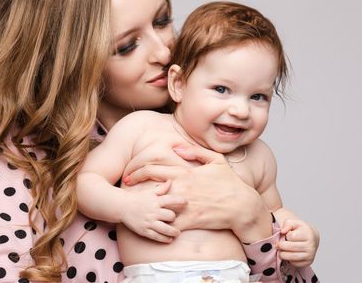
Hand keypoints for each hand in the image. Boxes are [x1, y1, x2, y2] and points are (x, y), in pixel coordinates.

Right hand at [121, 180, 185, 242]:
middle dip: (174, 218)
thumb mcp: (149, 192)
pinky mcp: (144, 230)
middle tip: (175, 219)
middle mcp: (153, 211)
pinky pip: (158, 237)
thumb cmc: (137, 198)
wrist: (122, 206)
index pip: (172, 200)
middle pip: (171, 216)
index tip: (187, 202)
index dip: (181, 201)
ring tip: (177, 232)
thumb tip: (171, 181)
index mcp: (155, 200)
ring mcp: (149, 222)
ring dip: (174, 232)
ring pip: (166, 229)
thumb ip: (161, 188)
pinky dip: (165, 239)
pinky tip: (169, 239)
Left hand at [125, 144, 272, 242]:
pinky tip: (150, 222)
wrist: (242, 207)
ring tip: (133, 203)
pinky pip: (168, 222)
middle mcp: (182, 186)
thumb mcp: (216, 160)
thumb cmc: (230, 183)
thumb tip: (176, 146)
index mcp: (185, 171)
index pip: (153, 167)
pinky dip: (157, 222)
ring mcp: (184, 204)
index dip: (137, 168)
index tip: (130, 172)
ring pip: (155, 202)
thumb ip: (195, 151)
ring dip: (142, 202)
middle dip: (134, 181)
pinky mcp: (189, 220)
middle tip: (126, 184)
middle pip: (149, 182)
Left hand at [278, 219, 318, 266]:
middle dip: (281, 246)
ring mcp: (310, 255)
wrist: (311, 237)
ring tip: (280, 251)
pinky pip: (295, 264)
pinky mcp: (308, 262)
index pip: (291, 236)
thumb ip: (287, 224)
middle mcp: (311, 245)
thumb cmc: (300, 230)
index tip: (287, 235)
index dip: (286, 236)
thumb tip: (282, 231)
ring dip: (283, 254)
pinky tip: (288, 255)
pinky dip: (289, 260)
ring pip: (293, 257)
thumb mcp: (294, 223)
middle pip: (291, 247)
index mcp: (308, 234)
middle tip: (278, 244)